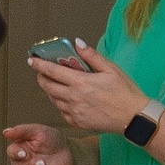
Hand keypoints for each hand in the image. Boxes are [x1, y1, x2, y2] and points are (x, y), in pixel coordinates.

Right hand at [5, 123, 72, 164]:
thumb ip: (22, 131)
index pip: (12, 153)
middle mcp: (21, 164)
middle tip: (42, 162)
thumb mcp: (39, 131)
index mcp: (19, 150)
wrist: (66, 151)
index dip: (16, 154)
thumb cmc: (51, 139)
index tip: (24, 154)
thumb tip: (5, 132)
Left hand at [28, 39, 148, 135]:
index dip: (40, 65)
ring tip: (55, 83)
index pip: (53, 71)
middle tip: (41, 72)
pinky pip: (61, 111)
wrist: (133, 117)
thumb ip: (92, 56)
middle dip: (41, 78)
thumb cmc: (125, 92)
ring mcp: (73, 112)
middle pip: (47, 87)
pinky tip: (67, 98)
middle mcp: (73, 98)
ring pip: (53, 99)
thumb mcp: (111, 69)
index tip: (32, 61)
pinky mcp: (76, 122)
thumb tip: (77, 43)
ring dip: (50, 90)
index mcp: (81, 83)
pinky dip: (60, 103)